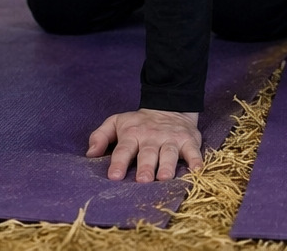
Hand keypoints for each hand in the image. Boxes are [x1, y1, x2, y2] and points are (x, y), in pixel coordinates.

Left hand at [86, 108, 202, 181]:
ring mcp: (171, 139)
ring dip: (167, 165)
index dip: (119, 162)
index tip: (114, 176)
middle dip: (146, 167)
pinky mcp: (188, 140)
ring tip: (164, 177)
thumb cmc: (139, 123)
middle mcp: (152, 137)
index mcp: (132, 134)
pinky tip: (196, 170)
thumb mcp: (116, 122)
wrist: (170, 106)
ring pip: (169, 153)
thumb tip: (90, 154)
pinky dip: (196, 159)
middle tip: (143, 180)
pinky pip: (193, 150)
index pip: (124, 149)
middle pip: (148, 153)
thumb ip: (100, 136)